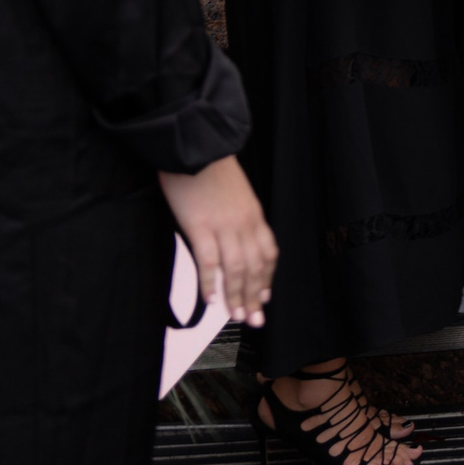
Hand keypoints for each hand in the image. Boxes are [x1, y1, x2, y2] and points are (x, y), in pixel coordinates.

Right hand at [159, 156, 276, 327]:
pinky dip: (211, 282)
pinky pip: (209, 261)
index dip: (266, 277)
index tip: (264, 297)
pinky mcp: (200, 226)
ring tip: (235, 317)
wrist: (195, 144)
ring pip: (236, 268)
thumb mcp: (233, 192)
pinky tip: (211, 299)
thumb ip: (235, 215)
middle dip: (254, 296)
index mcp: (254, 213)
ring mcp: (224, 225)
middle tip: (253, 320)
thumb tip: (228, 237)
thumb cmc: (209, 166)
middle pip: (255, 266)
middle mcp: (244, 222)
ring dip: (236, 296)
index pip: (267, 252)